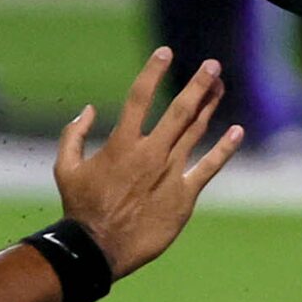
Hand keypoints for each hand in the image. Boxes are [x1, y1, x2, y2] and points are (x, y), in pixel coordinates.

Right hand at [53, 48, 242, 276]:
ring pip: (195, 133)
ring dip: (209, 107)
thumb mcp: (65, 167)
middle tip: (212, 66)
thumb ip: (74, 134)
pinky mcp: (183, 196)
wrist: (97, 249)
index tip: (165, 52)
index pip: (140, 96)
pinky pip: (208, 167)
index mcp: (122, 143)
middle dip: (198, 84)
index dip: (153, 71)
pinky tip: (237, 131)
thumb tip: (88, 109)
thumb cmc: (79, 208)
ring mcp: (169, 174)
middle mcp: (150, 153)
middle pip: (179, 110)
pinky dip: (224, 148)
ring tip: (220, 86)